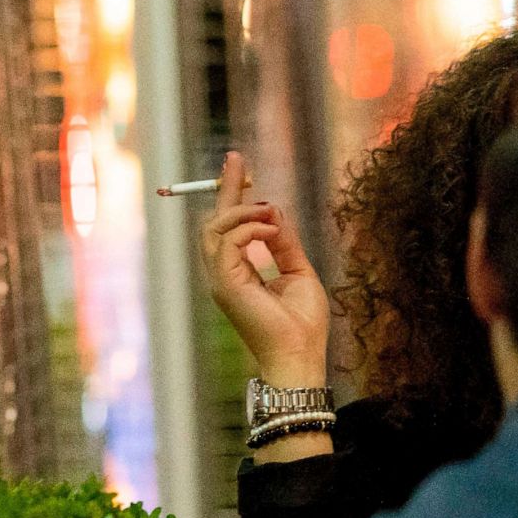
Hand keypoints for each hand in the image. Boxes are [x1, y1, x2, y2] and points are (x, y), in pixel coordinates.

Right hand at [201, 152, 328, 386]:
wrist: (301, 355)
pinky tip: (273, 231)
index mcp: (239, 273)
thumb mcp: (298, 272)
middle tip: (239, 162)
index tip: (240, 167)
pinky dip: (249, 230)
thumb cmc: (303, 324)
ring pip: (214, 229)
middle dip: (226, 190)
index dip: (231, 197)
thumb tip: (274, 211)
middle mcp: (225, 275)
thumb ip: (284, 244)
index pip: (228, 229)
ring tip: (269, 212)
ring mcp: (222, 281)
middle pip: (214, 223)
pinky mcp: (226, 285)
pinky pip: (227, 243)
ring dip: (242, 212)